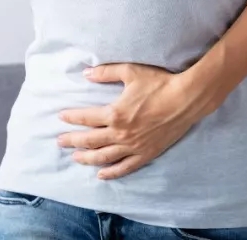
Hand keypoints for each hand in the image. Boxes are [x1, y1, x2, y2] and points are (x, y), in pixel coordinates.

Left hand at [56, 63, 208, 179]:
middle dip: (73, 141)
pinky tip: (102, 175)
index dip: (71, 118)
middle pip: (90, 140)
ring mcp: (134, 146)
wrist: (186, 99)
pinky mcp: (146, 153)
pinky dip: (112, 172)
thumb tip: (86, 73)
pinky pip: (125, 167)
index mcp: (115, 113)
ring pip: (104, 157)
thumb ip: (106, 72)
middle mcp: (121, 133)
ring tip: (75, 158)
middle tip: (60, 142)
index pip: (86, 118)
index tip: (61, 117)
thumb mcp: (130, 72)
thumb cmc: (159, 83)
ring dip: (87, 158)